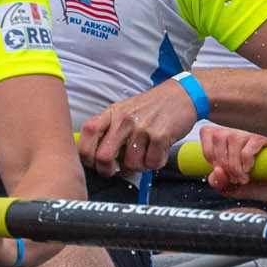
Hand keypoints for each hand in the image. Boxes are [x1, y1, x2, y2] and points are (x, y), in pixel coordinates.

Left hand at [77, 78, 201, 177]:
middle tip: (115, 171)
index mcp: (113, 113)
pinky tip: (158, 152)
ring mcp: (142, 128)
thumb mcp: (125, 110)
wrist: (181, 95)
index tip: (92, 162)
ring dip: (139, 166)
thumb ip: (111, 130)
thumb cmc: (152, 106)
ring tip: (145, 155)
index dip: (85, 153)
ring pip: (131, 164)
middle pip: (104, 156)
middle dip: (108, 170)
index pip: (88, 132)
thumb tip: (100, 160)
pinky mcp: (159, 136)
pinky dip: (156, 163)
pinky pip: (152, 163)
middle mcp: (125, 120)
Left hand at [196, 123, 266, 194]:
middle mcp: (240, 127)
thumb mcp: (230, 186)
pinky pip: (250, 144)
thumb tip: (217, 171)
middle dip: (223, 165)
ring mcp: (254, 129)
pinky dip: (247, 161)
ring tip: (244, 179)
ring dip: (235, 166)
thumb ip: (217, 181)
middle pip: (218, 137)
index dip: (209, 155)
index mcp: (228, 134)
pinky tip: (251, 170)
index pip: (206, 132)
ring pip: (233, 139)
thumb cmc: (256, 183)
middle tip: (234, 180)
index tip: (220, 171)